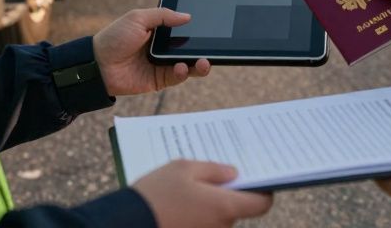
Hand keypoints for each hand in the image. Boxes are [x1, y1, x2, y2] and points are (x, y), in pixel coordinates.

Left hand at [93, 8, 211, 95]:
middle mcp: (163, 48)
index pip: (183, 29)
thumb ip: (163, 15)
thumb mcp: (138, 18)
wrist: (98, 64)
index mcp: (159, 31)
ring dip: (198, 64)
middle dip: (203, 49)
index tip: (209, 27)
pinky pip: (177, 77)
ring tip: (202, 62)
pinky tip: (180, 67)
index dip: (196, 29)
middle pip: (189, 48)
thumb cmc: (114, 37)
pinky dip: (182, 72)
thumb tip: (187, 16)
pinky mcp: (159, 80)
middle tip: (213, 47)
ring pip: (188, 65)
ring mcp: (162, 64)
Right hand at [133, 160, 272, 227]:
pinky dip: (197, 214)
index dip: (263, 191)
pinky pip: (203, 224)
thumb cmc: (156, 193)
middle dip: (228, 193)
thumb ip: (214, 170)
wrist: (127, 223)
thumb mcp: (183, 168)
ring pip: (217, 217)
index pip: (261, 204)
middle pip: (236, 209)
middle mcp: (221, 227)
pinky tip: (180, 201)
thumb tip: (233, 174)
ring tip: (191, 186)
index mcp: (224, 207)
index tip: (257, 179)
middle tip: (217, 174)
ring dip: (210, 204)